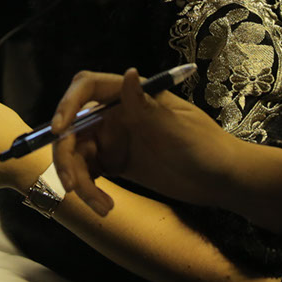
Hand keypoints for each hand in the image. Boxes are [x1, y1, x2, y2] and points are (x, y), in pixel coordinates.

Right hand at [51, 68, 241, 217]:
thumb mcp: (176, 128)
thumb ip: (146, 107)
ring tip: (100, 206)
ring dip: (78, 180)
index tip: (58, 131)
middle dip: (66, 156)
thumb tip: (128, 74)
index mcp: (130, 96)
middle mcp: (116, 114)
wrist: (222, 180)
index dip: (67, 105)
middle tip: (72, 185)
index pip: (87, 87)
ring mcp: (114, 140)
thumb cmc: (206, 146)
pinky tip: (105, 207)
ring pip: (78, 154)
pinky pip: (89, 174)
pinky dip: (89, 191)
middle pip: (73, 127)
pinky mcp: (116, 165)